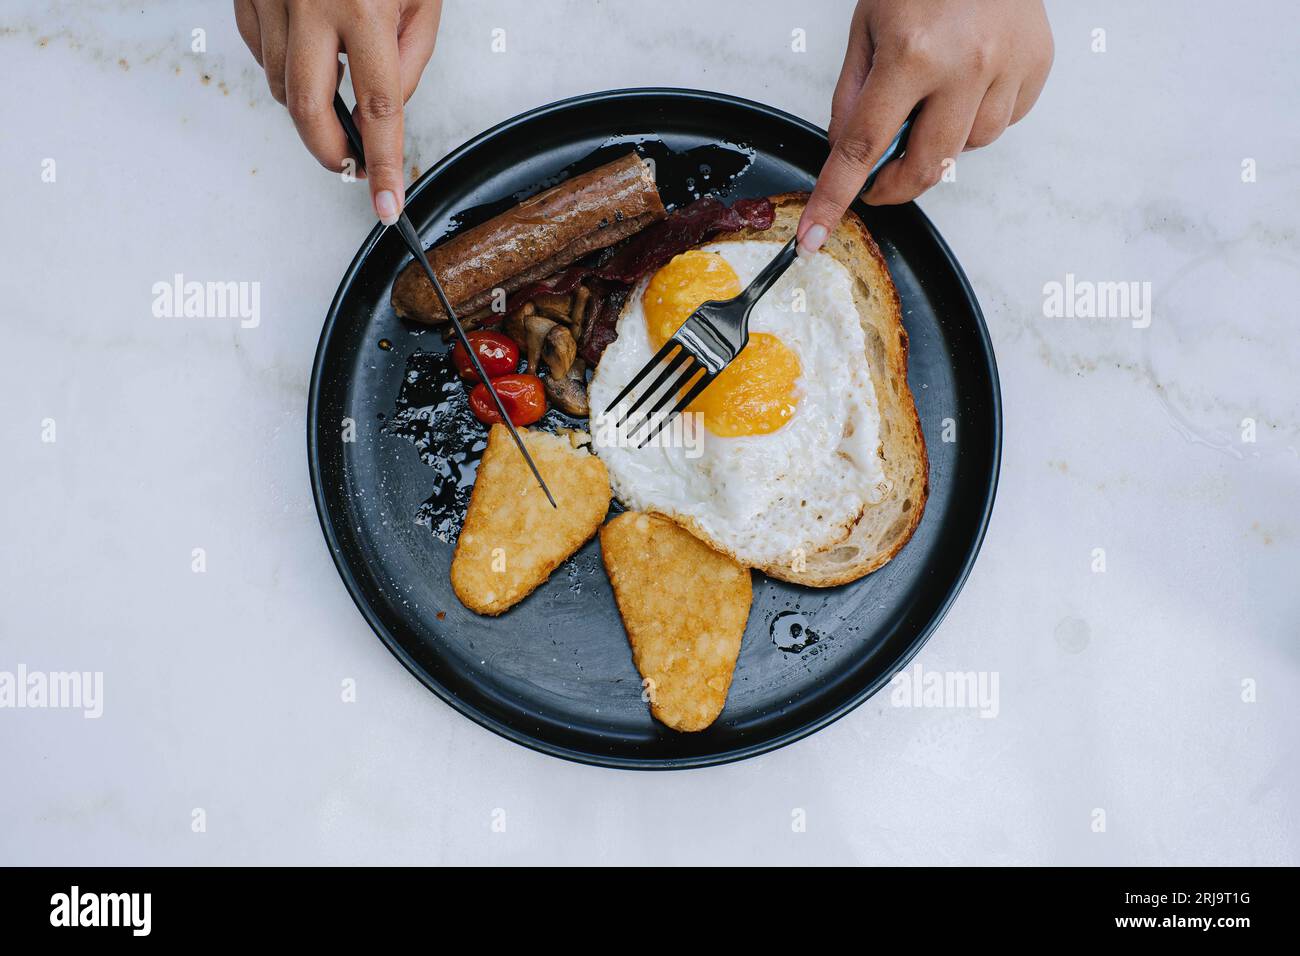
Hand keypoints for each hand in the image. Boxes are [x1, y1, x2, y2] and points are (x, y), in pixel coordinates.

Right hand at [234, 0, 442, 223]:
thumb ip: (411, 57)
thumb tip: (387, 108)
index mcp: (365, 5)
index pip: (379, 107)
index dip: (383, 164)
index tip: (386, 204)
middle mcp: (310, 2)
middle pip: (307, 110)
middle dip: (329, 151)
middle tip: (351, 163)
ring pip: (279, 86)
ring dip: (309, 105)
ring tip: (336, 84)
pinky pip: (261, 53)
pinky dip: (285, 68)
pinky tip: (308, 52)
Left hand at [798, 0, 1052, 254]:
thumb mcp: (867, 26)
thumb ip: (852, 96)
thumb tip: (846, 152)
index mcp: (911, 53)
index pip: (861, 148)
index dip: (834, 198)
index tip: (816, 237)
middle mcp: (966, 66)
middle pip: (924, 167)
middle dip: (894, 186)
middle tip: (878, 182)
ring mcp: (1009, 68)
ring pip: (966, 149)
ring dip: (940, 142)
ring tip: (933, 96)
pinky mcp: (1038, 66)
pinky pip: (1002, 123)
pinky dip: (977, 117)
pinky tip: (969, 82)